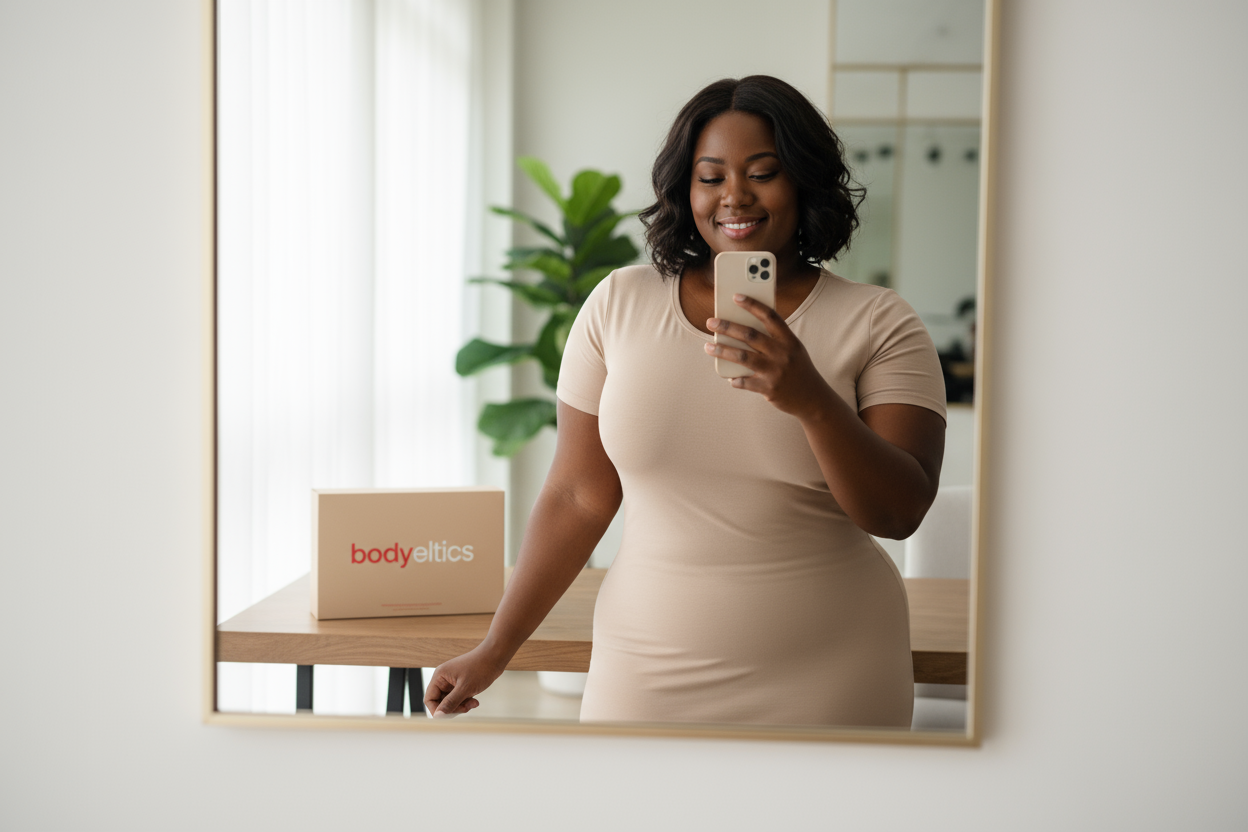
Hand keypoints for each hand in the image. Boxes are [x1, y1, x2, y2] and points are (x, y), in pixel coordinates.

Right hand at [422, 644, 506, 717]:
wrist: (495, 656)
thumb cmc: (480, 667)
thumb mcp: (465, 688)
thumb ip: (451, 702)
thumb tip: (438, 716)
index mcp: (440, 676)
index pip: (429, 699)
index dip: (437, 710)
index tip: (448, 716)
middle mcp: (444, 679)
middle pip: (440, 702)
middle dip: (453, 708)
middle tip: (465, 708)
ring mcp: (453, 682)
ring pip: (451, 702)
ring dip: (461, 706)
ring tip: (473, 703)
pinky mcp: (461, 684)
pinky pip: (459, 698)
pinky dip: (466, 702)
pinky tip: (475, 701)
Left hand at [704, 293, 832, 419]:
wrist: (813, 398)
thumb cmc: (798, 369)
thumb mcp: (793, 349)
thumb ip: (774, 339)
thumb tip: (742, 330)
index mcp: (789, 340)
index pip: (769, 316)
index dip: (752, 305)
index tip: (736, 297)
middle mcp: (783, 353)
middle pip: (750, 335)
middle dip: (728, 327)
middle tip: (711, 323)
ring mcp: (775, 371)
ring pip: (743, 357)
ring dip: (722, 351)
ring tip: (708, 347)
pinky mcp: (769, 388)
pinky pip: (745, 382)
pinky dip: (736, 380)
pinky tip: (730, 378)